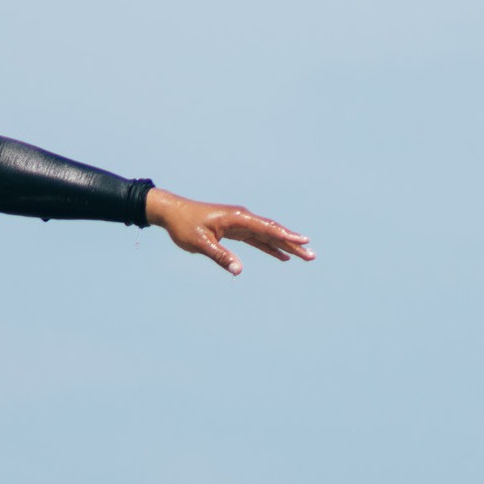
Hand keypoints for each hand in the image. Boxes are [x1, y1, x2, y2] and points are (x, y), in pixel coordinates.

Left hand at [145, 188, 311, 274]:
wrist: (172, 212)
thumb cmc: (184, 226)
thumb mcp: (200, 243)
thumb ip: (220, 256)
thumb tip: (238, 270)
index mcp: (237, 218)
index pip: (266, 228)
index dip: (286, 236)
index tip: (303, 241)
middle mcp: (242, 218)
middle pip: (272, 232)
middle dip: (292, 243)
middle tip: (311, 255)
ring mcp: (240, 223)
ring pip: (267, 236)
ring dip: (284, 246)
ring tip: (304, 256)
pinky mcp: (235, 229)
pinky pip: (257, 239)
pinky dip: (269, 247)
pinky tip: (281, 256)